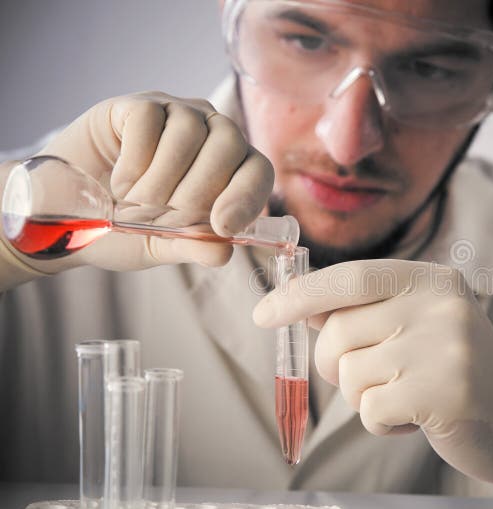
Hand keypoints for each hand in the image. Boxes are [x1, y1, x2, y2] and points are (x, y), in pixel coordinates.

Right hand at [33, 91, 272, 271]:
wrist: (65, 210)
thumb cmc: (122, 226)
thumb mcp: (160, 246)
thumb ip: (193, 247)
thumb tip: (223, 252)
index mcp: (230, 169)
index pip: (257, 170)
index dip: (246, 195)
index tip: (222, 225)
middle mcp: (210, 133)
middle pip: (228, 144)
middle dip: (196, 190)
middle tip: (162, 215)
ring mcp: (176, 113)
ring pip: (189, 131)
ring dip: (161, 179)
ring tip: (134, 202)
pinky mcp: (139, 104)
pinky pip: (150, 120)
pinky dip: (135, 160)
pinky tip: (121, 181)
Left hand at [254, 259, 492, 493]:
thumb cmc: (453, 370)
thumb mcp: (416, 325)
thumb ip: (367, 313)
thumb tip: (300, 308)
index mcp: (431, 279)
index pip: (351, 278)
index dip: (301, 296)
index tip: (265, 314)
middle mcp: (441, 305)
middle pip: (340, 332)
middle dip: (335, 365)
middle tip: (367, 379)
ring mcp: (447, 347)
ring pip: (352, 374)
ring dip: (366, 398)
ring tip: (407, 396)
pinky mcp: (448, 392)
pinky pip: (372, 410)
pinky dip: (382, 424)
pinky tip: (416, 419)